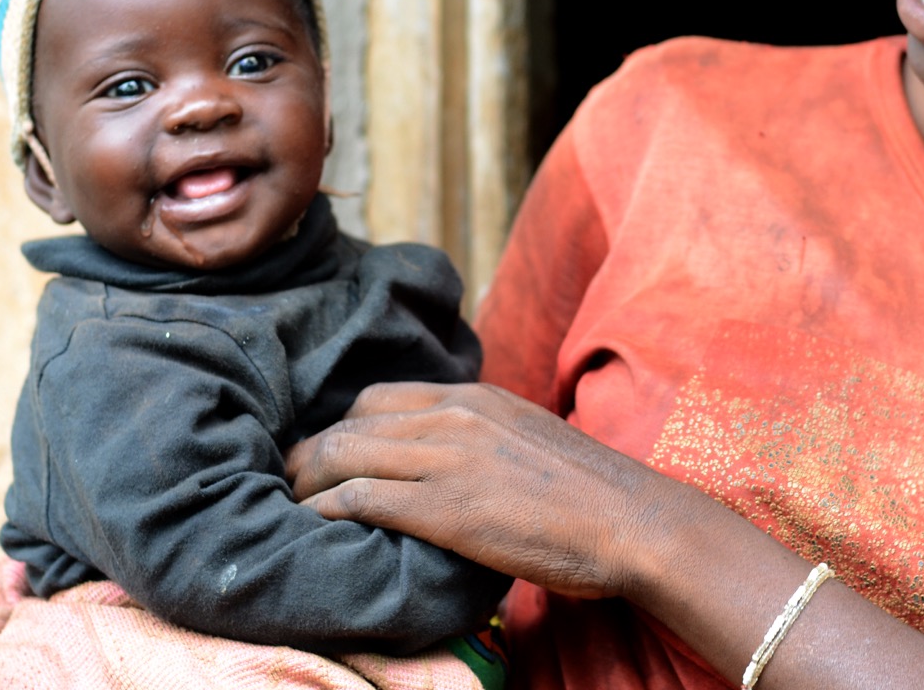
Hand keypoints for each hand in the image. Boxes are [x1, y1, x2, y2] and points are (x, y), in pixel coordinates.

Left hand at [285, 381, 675, 599]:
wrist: (633, 521)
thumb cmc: (590, 494)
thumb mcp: (532, 437)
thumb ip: (486, 435)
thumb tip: (457, 457)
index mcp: (476, 397)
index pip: (381, 397)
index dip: (343, 427)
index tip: (330, 458)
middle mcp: (456, 417)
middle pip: (352, 422)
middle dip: (310, 453)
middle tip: (292, 484)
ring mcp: (449, 460)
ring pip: (344, 454)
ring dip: (306, 482)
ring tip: (290, 507)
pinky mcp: (446, 508)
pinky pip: (360, 499)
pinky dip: (325, 511)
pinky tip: (312, 527)